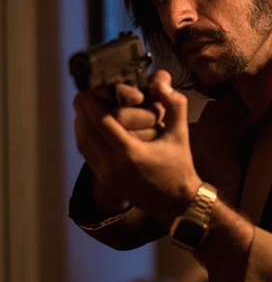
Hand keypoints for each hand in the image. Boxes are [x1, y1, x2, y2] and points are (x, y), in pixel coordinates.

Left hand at [74, 70, 200, 224]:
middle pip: (87, 132)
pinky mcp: (105, 181)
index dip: (92, 103)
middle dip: (83, 111)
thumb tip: (161, 80)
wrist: (177, 202)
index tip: (87, 88)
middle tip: (83, 93)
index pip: (102, 122)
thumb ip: (174, 104)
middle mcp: (114, 166)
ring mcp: (107, 176)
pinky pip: (87, 155)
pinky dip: (85, 137)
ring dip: (81, 124)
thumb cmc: (180, 166)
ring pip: (83, 143)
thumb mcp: (180, 133)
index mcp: (131, 154)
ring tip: (84, 107)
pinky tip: (89, 127)